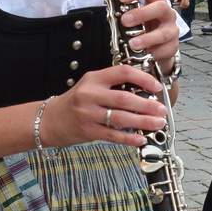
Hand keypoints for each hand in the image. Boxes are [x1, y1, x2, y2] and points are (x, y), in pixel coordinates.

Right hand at [40, 64, 168, 147]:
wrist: (50, 119)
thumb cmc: (76, 102)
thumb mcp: (91, 86)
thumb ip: (113, 86)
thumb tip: (144, 92)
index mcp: (94, 78)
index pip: (122, 72)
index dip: (143, 78)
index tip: (156, 86)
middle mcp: (90, 94)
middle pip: (124, 98)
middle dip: (147, 105)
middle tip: (162, 109)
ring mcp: (88, 113)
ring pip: (121, 118)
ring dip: (143, 121)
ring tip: (157, 123)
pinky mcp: (87, 130)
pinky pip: (113, 135)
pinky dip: (129, 138)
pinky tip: (141, 138)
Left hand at [117, 0, 179, 70]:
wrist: (158, 47)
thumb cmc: (144, 28)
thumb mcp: (136, 18)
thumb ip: (126, 13)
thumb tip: (111, 12)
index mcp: (155, 1)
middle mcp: (166, 13)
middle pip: (160, 7)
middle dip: (141, 14)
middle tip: (125, 21)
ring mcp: (172, 29)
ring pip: (163, 33)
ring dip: (146, 38)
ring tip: (132, 44)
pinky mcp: (173, 46)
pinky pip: (164, 50)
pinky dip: (153, 53)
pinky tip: (144, 54)